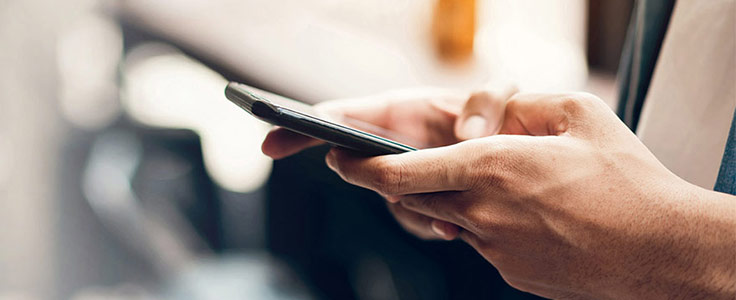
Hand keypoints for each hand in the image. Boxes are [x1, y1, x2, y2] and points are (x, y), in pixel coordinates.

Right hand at [262, 86, 514, 239]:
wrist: (523, 157)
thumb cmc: (505, 115)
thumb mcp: (498, 96)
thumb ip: (485, 102)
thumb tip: (469, 138)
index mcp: (399, 111)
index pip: (339, 115)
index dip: (302, 127)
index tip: (272, 141)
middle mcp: (393, 144)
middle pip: (350, 162)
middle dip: (355, 175)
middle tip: (381, 182)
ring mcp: (406, 175)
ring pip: (387, 197)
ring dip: (408, 208)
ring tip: (440, 215)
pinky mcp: (424, 201)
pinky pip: (414, 219)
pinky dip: (431, 226)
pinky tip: (452, 228)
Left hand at [325, 93, 735, 298]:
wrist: (662, 250)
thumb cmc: (627, 180)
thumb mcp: (580, 114)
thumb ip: (524, 103)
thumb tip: (490, 113)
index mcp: (490, 168)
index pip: (399, 173)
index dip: (360, 167)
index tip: (337, 158)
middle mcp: (481, 212)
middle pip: (414, 198)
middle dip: (398, 182)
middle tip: (396, 167)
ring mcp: (493, 249)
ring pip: (449, 220)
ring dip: (453, 201)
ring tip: (497, 187)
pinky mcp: (509, 273)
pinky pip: (480, 243)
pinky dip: (485, 225)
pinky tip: (525, 216)